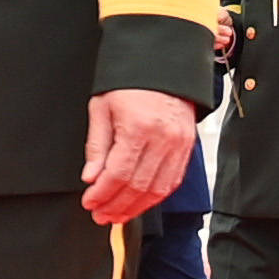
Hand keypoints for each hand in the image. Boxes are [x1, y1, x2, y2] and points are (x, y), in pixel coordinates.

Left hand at [80, 87, 195, 223]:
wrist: (163, 64)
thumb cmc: (129, 83)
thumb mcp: (102, 108)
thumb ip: (97, 146)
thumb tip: (91, 177)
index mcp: (139, 128)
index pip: (118, 173)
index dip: (102, 193)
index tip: (89, 203)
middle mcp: (163, 139)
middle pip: (139, 186)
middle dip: (117, 205)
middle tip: (100, 215)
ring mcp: (179, 145)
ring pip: (158, 189)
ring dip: (136, 207)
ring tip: (117, 214)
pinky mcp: (188, 147)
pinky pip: (173, 181)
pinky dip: (155, 196)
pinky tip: (139, 203)